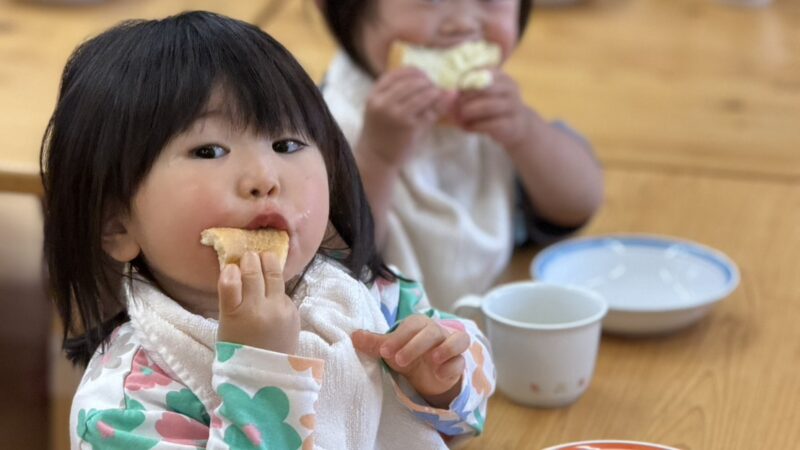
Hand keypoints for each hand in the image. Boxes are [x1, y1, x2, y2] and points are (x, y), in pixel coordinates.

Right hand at [217, 251, 299, 354]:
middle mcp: (257, 310)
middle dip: (251, 260)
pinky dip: (276, 290)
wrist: (268, 374)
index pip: (230, 282)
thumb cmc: (240, 349)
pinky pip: (283, 293)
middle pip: (254, 274)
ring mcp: (278, 311)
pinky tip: (272, 291)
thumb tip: (235, 270)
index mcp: (234, 316)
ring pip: (275, 276)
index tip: (232, 266)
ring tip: (265, 257)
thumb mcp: (226, 325)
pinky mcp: (293, 313)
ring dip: (268, 262)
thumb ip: (231, 299)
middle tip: (249, 255)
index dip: (231, 270)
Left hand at [352, 315, 469, 407]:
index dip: (398, 337)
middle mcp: (437, 332)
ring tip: (432, 359)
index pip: (412, 325)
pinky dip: (452, 366)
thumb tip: (354, 337)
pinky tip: (440, 373)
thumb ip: (375, 343)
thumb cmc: (408, 354)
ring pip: (456, 340)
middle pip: (432, 332)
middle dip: (415, 345)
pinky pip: (460, 362)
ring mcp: (450, 346)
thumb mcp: (391, 349)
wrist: (427, 373)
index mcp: (419, 325)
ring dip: (445, 348)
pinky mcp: (458, 363)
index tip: (384, 351)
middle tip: (399, 361)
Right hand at [361, 67, 454, 167]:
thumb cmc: (380, 132)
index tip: (422, 73)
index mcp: (374, 96)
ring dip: (434, 91)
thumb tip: (422, 76)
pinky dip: (440, 104)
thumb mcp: (379, 109)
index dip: (412, 71)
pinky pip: (430, 111)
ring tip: (439, 93)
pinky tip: (445, 102)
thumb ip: (393, 93)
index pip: (395, 74)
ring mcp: (397, 115)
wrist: (376, 158)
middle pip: (411, 82)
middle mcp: (384, 104)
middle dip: (426, 81)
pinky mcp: (410, 127)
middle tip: (434, 85)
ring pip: (422, 94)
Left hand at [454, 70, 533, 150]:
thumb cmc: (493, 106)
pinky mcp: (511, 125)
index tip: (453, 90)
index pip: (480, 71)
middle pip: (484, 88)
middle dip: (465, 98)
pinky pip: (490, 124)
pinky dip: (474, 126)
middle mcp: (510, 88)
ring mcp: (513, 106)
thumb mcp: (484, 92)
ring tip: (458, 118)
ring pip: (487, 106)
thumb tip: (444, 90)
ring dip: (468, 113)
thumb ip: (468, 87)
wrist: (517, 125)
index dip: (463, 81)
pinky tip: (466, 128)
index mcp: (501, 76)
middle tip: (453, 106)